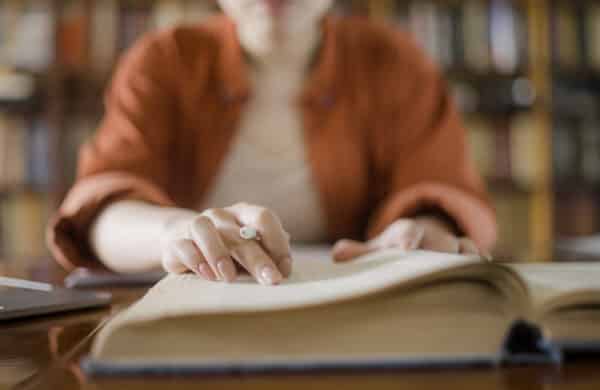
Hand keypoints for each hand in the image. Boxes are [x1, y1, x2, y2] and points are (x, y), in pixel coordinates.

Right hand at [160, 203, 291, 284]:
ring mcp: (196, 225)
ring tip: (229, 277)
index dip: (277, 242)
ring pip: (205, 229)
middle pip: (239, 233)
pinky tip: (207, 275)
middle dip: (257, 259)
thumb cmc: (226, 250)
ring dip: (219, 253)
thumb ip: (266, 253)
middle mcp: (221, 215)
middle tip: (270, 279)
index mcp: (244, 213)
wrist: (181, 242)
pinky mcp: (175, 241)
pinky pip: (183, 245)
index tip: (284, 270)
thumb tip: (285, 265)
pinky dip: (195, 259)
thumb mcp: (248, 249)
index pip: (264, 217)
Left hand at [332, 216, 490, 261]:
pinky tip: (483, 273)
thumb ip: (357, 253)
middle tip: (439, 267)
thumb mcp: (374, 251)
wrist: (417, 240)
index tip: (405, 251)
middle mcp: (430, 235)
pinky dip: (480, 263)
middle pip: (438, 241)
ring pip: (462, 247)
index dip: (406, 241)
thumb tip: (337, 255)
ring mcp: (450, 243)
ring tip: (466, 271)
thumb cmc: (391, 251)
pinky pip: (477, 255)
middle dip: (439, 252)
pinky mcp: (466, 253)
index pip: (406, 233)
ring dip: (464, 259)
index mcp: (405, 232)